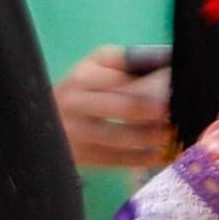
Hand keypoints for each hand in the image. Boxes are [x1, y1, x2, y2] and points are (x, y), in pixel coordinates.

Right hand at [53, 44, 172, 176]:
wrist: (43, 122)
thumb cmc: (81, 91)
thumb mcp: (93, 67)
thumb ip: (124, 61)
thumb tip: (167, 59)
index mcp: (82, 76)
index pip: (120, 78)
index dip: (151, 81)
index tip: (175, 84)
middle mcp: (77, 102)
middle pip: (124, 107)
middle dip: (154, 110)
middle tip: (174, 112)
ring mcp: (78, 132)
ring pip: (123, 136)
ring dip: (152, 136)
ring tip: (172, 132)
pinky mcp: (84, 156)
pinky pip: (121, 160)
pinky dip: (145, 158)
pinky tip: (162, 154)